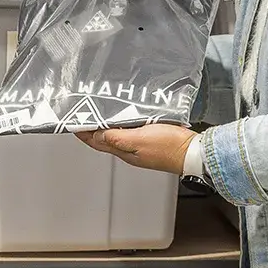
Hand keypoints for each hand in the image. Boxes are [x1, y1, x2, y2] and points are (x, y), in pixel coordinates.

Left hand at [76, 123, 198, 174]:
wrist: (195, 153)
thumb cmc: (171, 147)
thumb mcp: (139, 139)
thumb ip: (117, 137)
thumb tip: (96, 134)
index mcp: (125, 152)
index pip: (96, 142)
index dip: (83, 132)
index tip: (72, 121)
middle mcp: (130, 151)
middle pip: (104, 139)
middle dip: (91, 128)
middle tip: (82, 115)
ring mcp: (141, 147)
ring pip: (117, 135)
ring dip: (106, 125)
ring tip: (98, 114)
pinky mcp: (152, 141)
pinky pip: (131, 131)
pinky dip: (122, 124)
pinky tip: (125, 116)